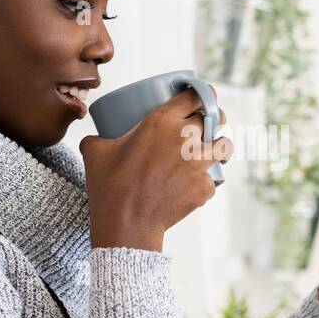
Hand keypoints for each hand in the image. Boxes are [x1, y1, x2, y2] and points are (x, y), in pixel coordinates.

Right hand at [80, 85, 229, 250]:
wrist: (126, 224)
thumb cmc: (109, 186)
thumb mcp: (95, 152)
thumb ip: (97, 138)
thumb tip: (94, 139)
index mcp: (161, 121)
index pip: (194, 96)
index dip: (202, 93)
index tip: (202, 97)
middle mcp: (185, 137)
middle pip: (214, 118)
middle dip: (214, 119)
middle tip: (207, 125)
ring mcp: (198, 163)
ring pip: (224, 145)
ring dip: (220, 146)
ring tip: (214, 151)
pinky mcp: (204, 186)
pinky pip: (213, 179)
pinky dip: (206, 181)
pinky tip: (195, 184)